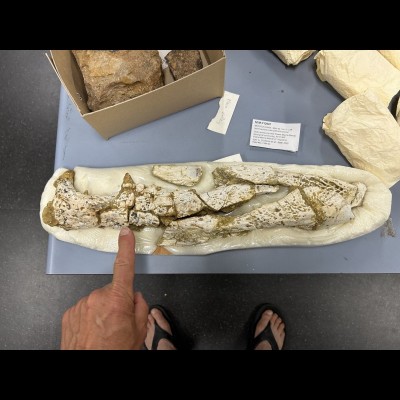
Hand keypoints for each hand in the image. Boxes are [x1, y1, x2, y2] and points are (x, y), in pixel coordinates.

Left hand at [61, 227, 148, 349]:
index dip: (126, 247)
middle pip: (112, 291)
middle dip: (116, 301)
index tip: (125, 234)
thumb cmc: (114, 351)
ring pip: (98, 300)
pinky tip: (92, 331)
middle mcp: (97, 298)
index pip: (124, 267)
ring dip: (102, 311)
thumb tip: (134, 297)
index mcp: (118, 300)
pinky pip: (85, 308)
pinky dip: (89, 317)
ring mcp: (81, 305)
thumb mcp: (138, 331)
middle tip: (117, 322)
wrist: (90, 366)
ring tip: (103, 330)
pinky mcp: (70, 312)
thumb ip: (140, 307)